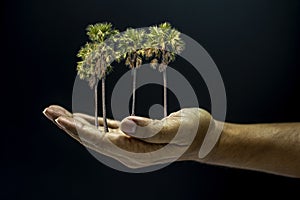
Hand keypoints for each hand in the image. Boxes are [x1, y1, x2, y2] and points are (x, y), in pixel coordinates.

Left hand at [43, 105, 213, 168]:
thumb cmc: (194, 133)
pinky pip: (107, 130)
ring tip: (57, 112)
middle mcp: (128, 152)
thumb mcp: (176, 129)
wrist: (203, 139)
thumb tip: (125, 124)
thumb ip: (151, 129)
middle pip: (92, 139)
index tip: (60, 118)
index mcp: (137, 153)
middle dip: (70, 126)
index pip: (102, 142)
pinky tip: (81, 117)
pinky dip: (92, 123)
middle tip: (48, 111)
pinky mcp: (132, 137)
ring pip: (97, 134)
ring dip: (77, 123)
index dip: (80, 130)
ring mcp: (129, 146)